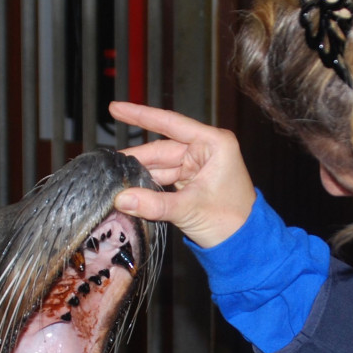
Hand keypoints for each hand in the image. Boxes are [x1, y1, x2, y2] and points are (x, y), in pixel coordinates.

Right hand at [110, 101, 257, 248]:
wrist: (244, 244)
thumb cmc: (231, 221)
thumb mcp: (190, 209)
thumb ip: (154, 204)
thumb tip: (122, 198)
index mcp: (214, 144)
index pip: (171, 124)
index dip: (141, 116)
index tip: (116, 108)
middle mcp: (206, 150)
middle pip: (161, 149)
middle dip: (136, 158)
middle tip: (108, 164)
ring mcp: (197, 165)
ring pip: (160, 165)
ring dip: (140, 173)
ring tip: (115, 180)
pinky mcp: (191, 181)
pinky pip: (163, 177)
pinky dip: (148, 184)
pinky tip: (130, 188)